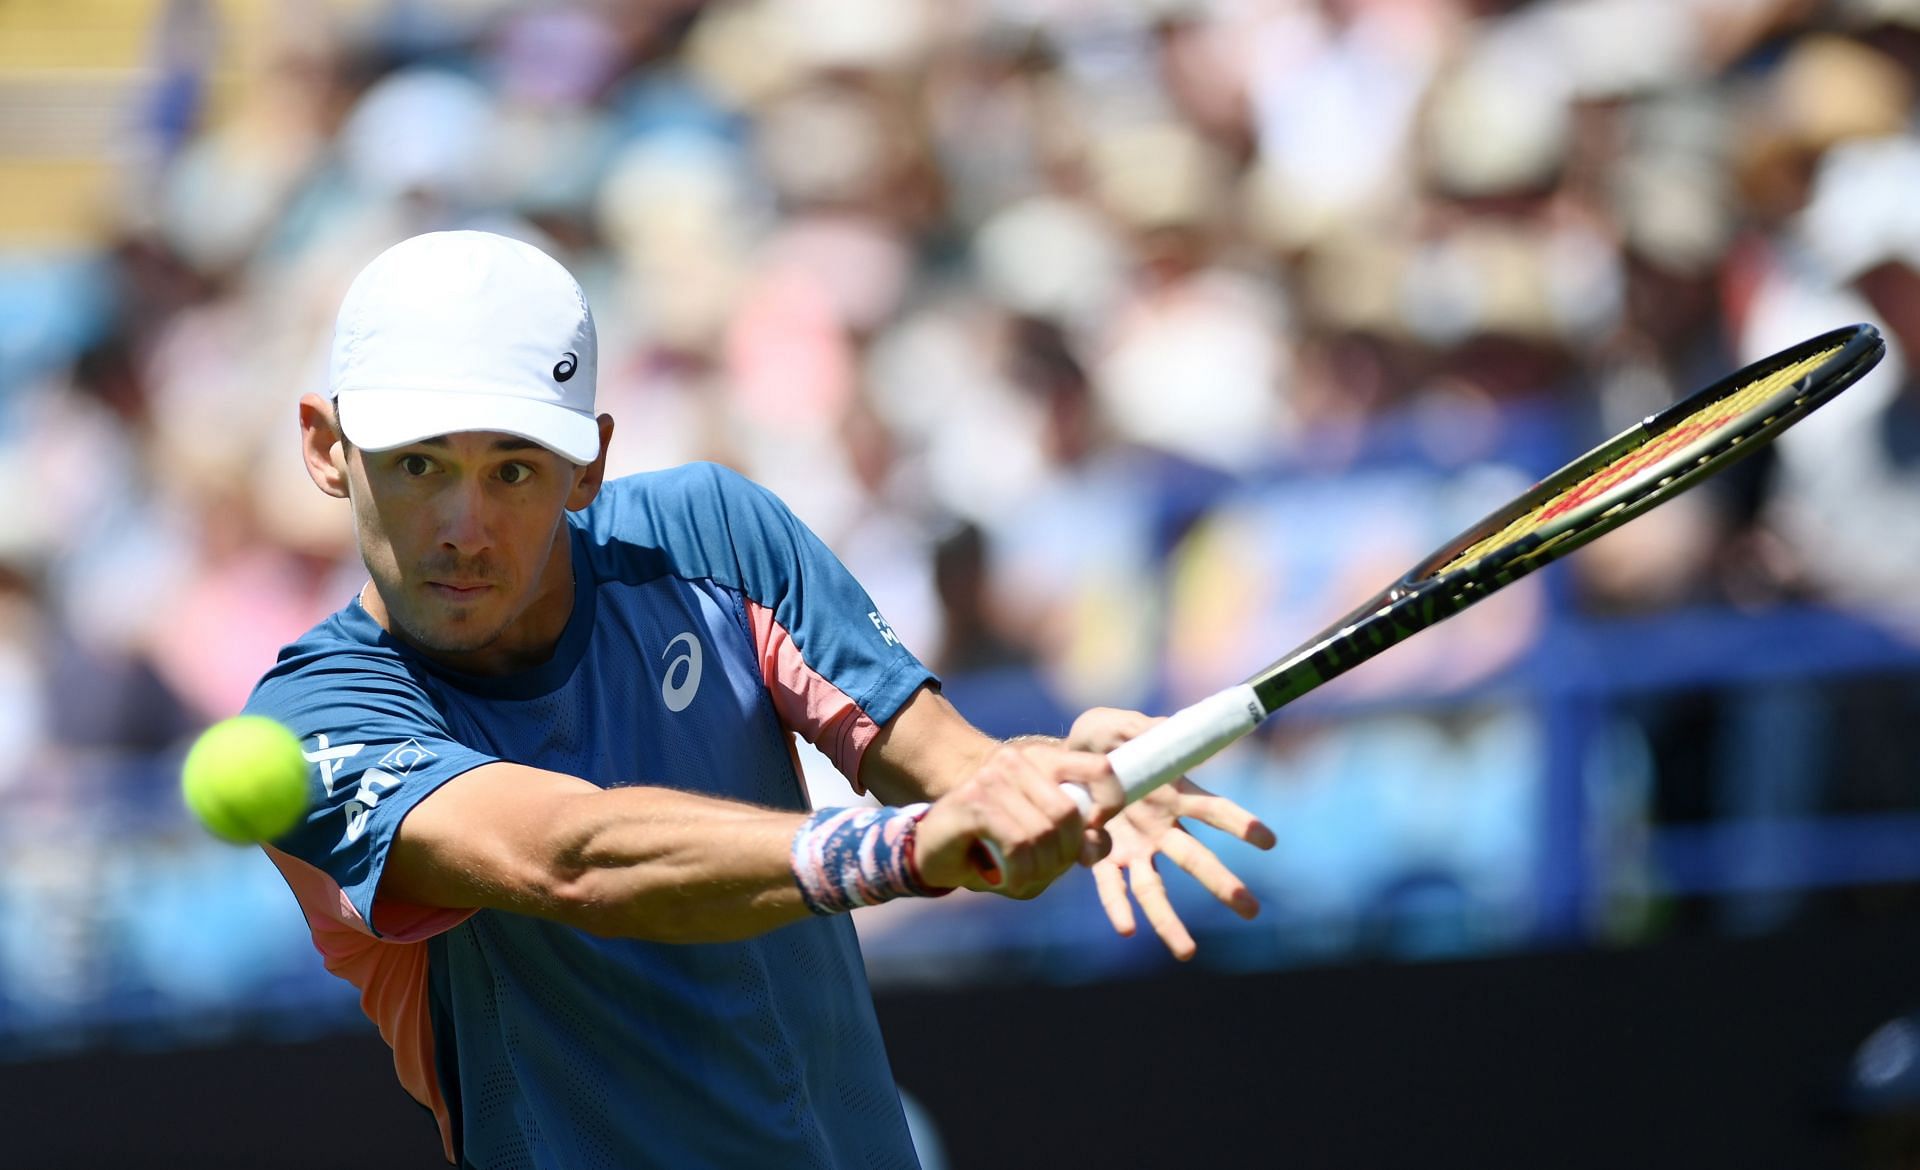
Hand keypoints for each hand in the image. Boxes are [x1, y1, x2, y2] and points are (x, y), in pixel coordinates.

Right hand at [914, 741, 1123, 897]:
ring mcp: (992, 778)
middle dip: (1064, 854)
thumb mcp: (1044, 845)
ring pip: (1042, 832)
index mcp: (1044, 760)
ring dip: (1039, 870)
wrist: (932, 849)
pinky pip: (1017, 843)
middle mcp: (1018, 761)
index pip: (1099, 768)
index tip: (1095, 831)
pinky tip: (1008, 879)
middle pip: (1069, 812)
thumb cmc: (994, 847)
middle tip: (1046, 870)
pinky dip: (1019, 872)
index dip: (1110, 801)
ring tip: (1023, 877)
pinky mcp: (974, 801)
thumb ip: (1079, 842)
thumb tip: (1097, 849)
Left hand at [1068, 708, 1275, 960]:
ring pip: (1155, 889)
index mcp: (1172, 794)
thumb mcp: (1115, 724)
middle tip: (1251, 909)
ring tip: (1188, 953)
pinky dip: (1116, 906)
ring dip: (1170, 920)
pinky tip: (1127, 929)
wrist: (1058, 761)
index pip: (1212, 810)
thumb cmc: (1098, 739)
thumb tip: (1168, 729)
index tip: (1267, 840)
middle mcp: (1159, 827)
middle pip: (1195, 859)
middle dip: (1222, 884)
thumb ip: (1140, 730)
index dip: (1238, 822)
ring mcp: (1133, 848)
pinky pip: (1111, 887)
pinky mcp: (1102, 859)